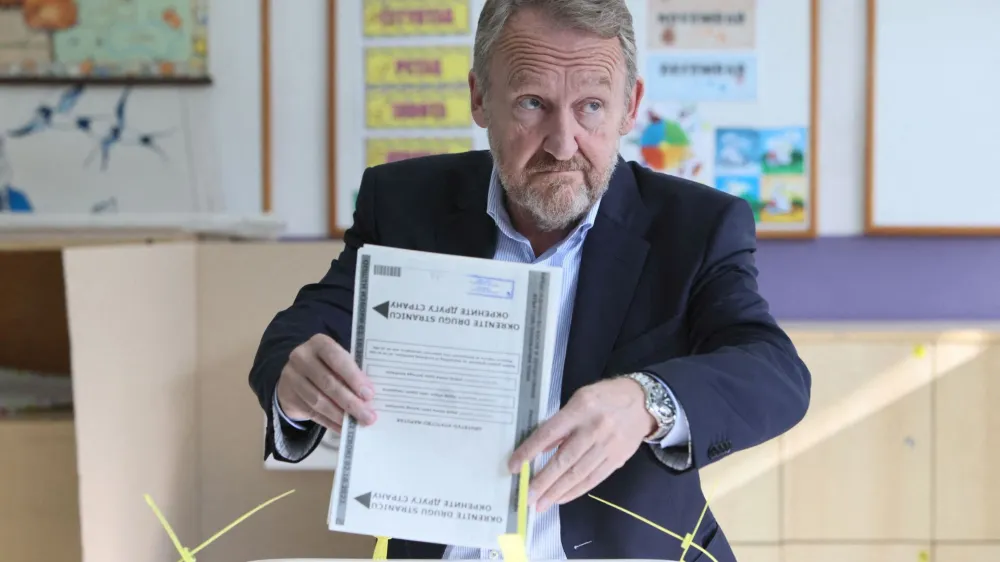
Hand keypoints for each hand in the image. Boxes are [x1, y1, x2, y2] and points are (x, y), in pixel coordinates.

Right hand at [275, 333, 376, 432]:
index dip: (353, 377)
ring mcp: (291, 377)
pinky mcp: (287, 397)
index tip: (369, 394)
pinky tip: (343, 428)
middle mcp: (301, 357)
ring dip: (340, 415)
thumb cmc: (326, 366)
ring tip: (357, 423)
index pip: (337, 358)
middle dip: (350, 402)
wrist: (295, 375)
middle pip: (328, 382)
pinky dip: (329, 422)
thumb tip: (369, 397)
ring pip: (318, 401)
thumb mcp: (337, 362)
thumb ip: (352, 372)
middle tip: (368, 416)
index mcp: (319, 343)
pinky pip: (311, 413)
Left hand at [508, 377, 656, 511]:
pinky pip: (593, 479)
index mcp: (580, 409)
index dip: (530, 452)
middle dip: (543, 481)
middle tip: (527, 497)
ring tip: (540, 504)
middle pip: (564, 460)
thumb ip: (560, 422)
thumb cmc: (604, 397)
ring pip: (578, 474)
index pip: (549, 434)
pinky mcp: (617, 460)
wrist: (643, 402)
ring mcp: (608, 446)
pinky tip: (561, 498)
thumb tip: (539, 448)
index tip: (514, 467)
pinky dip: (576, 491)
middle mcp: (594, 429)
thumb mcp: (578, 399)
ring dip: (557, 491)